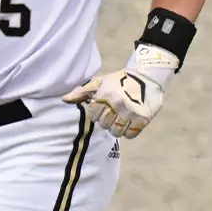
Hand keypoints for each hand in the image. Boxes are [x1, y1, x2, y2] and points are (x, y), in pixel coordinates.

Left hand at [62, 43, 178, 138]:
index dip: (98, 113)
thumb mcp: (100, 82)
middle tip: (114, 113)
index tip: (104, 108)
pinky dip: (130, 131)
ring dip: (118, 128)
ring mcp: (130, 112)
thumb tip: (64, 100)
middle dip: (108, 121)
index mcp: (105, 96)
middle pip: (104, 126)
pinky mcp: (143, 118)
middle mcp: (117, 105)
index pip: (94, 117)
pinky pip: (131, 135)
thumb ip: (81, 92)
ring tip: (122, 118)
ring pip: (117, 132)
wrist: (147, 75)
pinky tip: (130, 122)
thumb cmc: (120, 80)